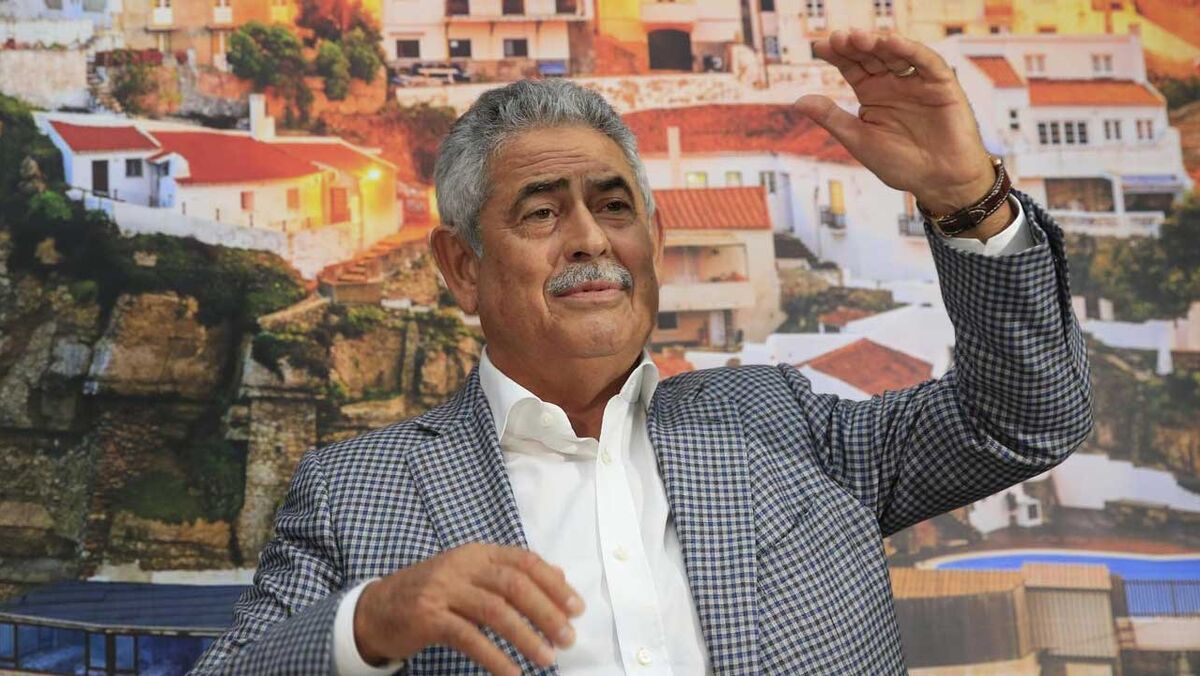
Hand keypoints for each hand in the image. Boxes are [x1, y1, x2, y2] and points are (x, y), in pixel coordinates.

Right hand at [353, 543, 584, 674]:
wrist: (376, 609)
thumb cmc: (432, 594)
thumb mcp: (471, 576)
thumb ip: (511, 574)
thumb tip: (559, 576)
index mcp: (477, 553)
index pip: (524, 561)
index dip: (554, 584)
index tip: (577, 608)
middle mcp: (462, 565)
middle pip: (514, 584)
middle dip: (546, 611)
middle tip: (568, 637)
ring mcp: (443, 590)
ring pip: (495, 611)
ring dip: (526, 637)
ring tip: (548, 658)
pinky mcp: (428, 617)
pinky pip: (469, 638)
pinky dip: (495, 657)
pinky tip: (513, 673)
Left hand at [795, 29, 995, 216]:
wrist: (939, 182)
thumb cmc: (900, 164)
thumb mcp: (859, 140)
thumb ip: (832, 118)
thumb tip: (798, 101)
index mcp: (871, 94)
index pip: (851, 67)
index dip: (837, 55)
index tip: (820, 47)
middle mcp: (892, 83)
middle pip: (871, 56)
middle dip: (855, 46)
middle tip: (838, 38)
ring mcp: (916, 81)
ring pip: (896, 54)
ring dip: (878, 44)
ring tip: (859, 38)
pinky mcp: (941, 84)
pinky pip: (926, 62)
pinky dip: (910, 50)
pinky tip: (892, 42)